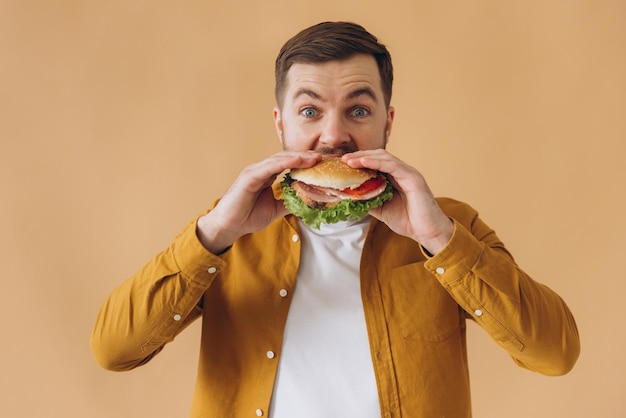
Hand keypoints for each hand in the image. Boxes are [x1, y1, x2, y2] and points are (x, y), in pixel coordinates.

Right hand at [197, 151, 321, 253]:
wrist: (228, 226)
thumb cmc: (248, 216)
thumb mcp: (276, 209)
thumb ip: (290, 202)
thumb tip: (308, 200)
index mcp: (267, 175)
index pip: (289, 164)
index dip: (305, 162)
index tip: (322, 164)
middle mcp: (261, 170)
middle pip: (286, 158)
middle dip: (305, 157)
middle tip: (323, 157)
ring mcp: (254, 171)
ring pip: (280, 159)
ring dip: (299, 157)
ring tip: (315, 158)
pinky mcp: (249, 177)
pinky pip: (269, 167)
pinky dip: (285, 162)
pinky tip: (298, 161)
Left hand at [342, 150, 453, 254]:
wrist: (428, 233)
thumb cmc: (409, 221)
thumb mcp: (381, 210)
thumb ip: (368, 200)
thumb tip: (349, 196)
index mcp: (395, 178)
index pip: (375, 163)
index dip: (359, 161)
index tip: (343, 164)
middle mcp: (402, 172)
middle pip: (378, 156)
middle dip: (359, 156)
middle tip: (342, 159)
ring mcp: (408, 173)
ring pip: (384, 158)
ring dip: (365, 157)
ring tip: (349, 160)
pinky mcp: (413, 178)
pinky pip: (393, 165)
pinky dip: (377, 162)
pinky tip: (364, 162)